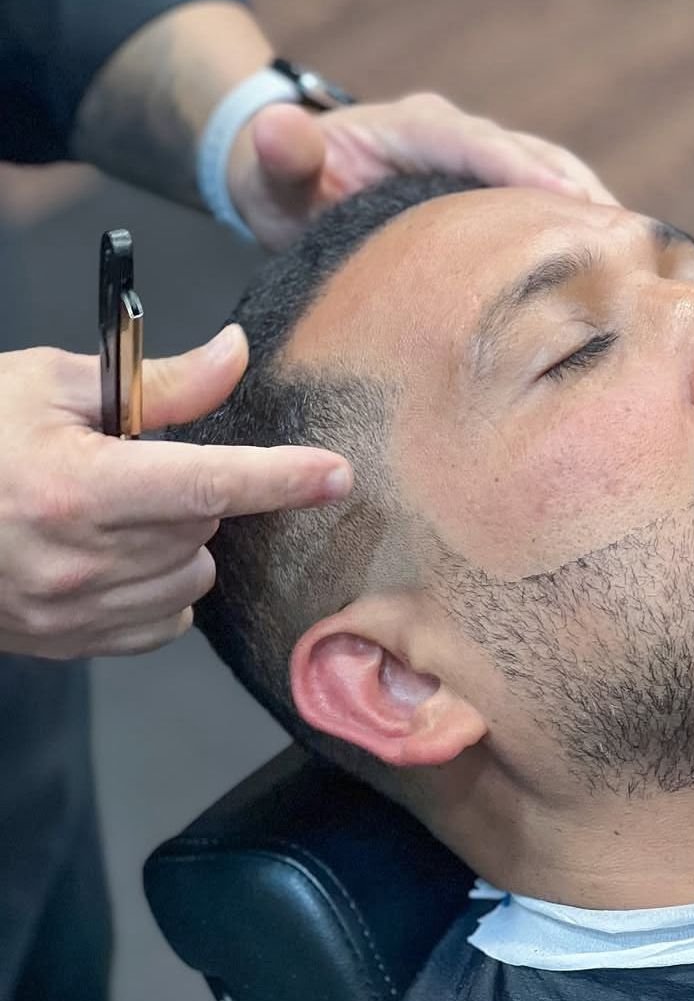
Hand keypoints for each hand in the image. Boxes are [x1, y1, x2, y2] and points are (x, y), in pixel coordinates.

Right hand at [0, 326, 351, 658]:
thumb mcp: (49, 384)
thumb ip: (158, 384)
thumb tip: (234, 355)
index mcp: (77, 486)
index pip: (209, 482)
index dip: (281, 478)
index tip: (336, 476)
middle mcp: (79, 559)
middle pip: (205, 526)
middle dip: (194, 490)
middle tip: (134, 466)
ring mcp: (71, 612)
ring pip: (192, 577)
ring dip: (178, 542)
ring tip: (114, 511)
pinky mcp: (66, 644)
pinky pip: (164, 622)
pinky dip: (158, 589)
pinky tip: (111, 557)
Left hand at [227, 92, 618, 250]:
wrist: (289, 182)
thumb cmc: (281, 184)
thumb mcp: (269, 172)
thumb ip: (279, 154)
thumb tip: (274, 130)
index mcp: (416, 127)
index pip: (480, 146)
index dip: (525, 173)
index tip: (571, 203)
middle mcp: (458, 138)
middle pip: (535, 159)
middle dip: (581, 196)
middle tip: (628, 242)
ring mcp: (479, 164)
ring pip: (550, 180)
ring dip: (590, 215)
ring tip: (634, 259)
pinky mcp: (490, 195)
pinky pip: (541, 206)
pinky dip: (575, 231)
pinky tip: (607, 273)